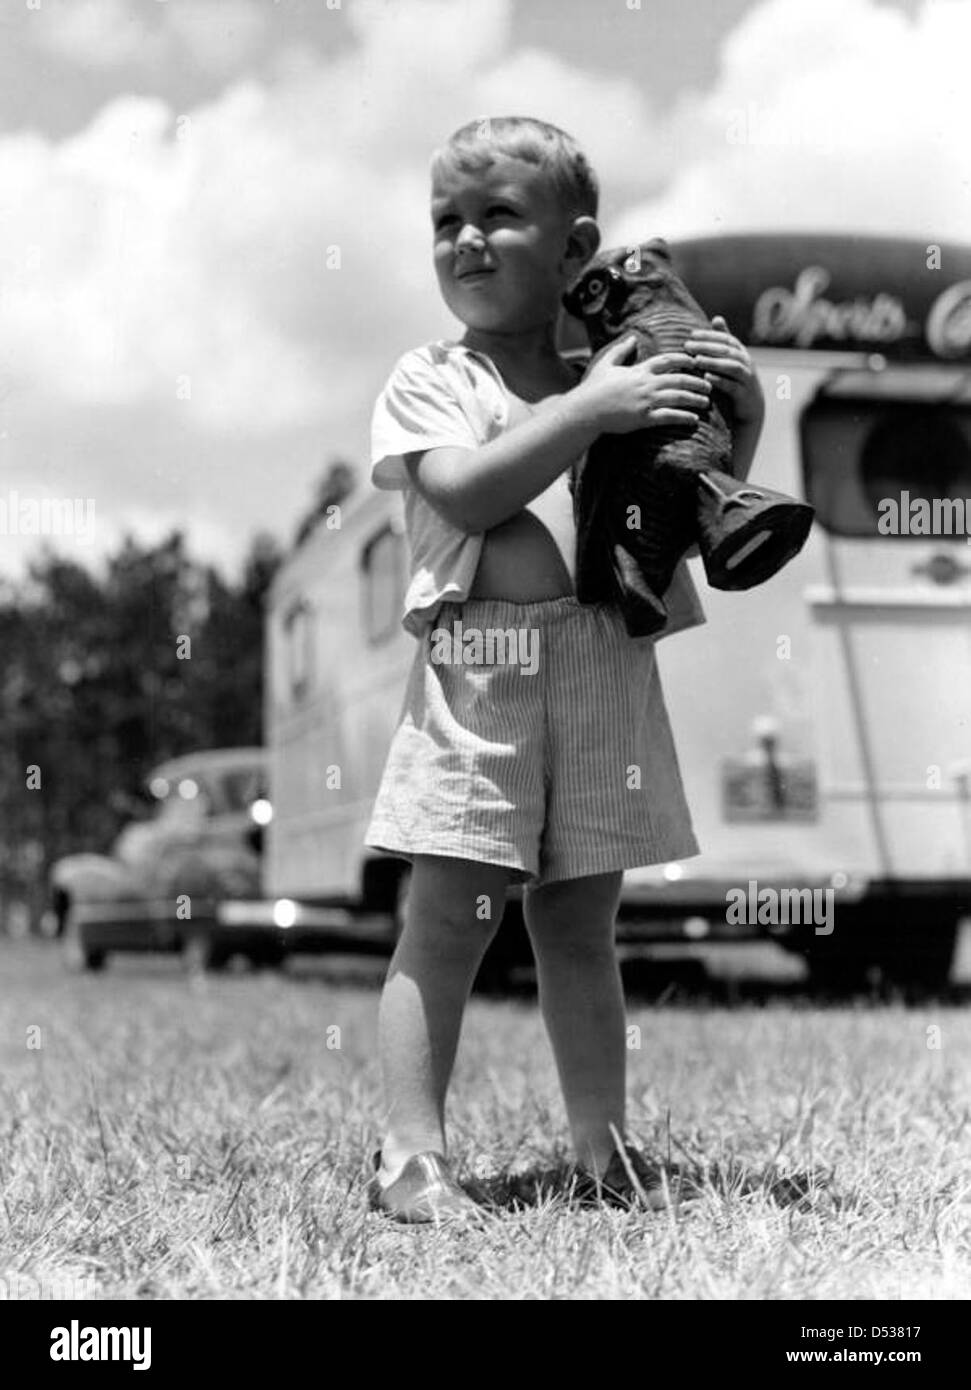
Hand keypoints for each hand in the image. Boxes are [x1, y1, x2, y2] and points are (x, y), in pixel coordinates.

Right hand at [577, 333, 712, 434]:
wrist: (585, 410)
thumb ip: (620, 350)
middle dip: (698, 381)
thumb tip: (631, 337)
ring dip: (695, 399)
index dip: (685, 359)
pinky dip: (684, 417)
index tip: (696, 360)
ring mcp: (646, 401)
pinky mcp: (644, 418)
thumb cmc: (593, 388)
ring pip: (679, 397)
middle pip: (680, 379)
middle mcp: (647, 383)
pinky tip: (694, 420)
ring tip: (706, 401)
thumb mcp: (606, 364)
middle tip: (710, 384)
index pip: (669, 360)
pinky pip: (669, 417)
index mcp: (640, 370)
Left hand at [682, 315, 763, 422]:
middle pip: (727, 351)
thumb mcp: (730, 359)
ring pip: (732, 367)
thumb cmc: (736, 381)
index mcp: (741, 353)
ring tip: (696, 360)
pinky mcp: (745, 395)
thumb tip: (717, 318)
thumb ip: (723, 341)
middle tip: (688, 346)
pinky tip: (706, 379)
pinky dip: (720, 381)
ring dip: (713, 362)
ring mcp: (747, 379)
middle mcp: (747, 363)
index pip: (726, 339)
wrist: (751, 409)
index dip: (709, 335)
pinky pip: (733, 386)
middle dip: (707, 346)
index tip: (692, 334)